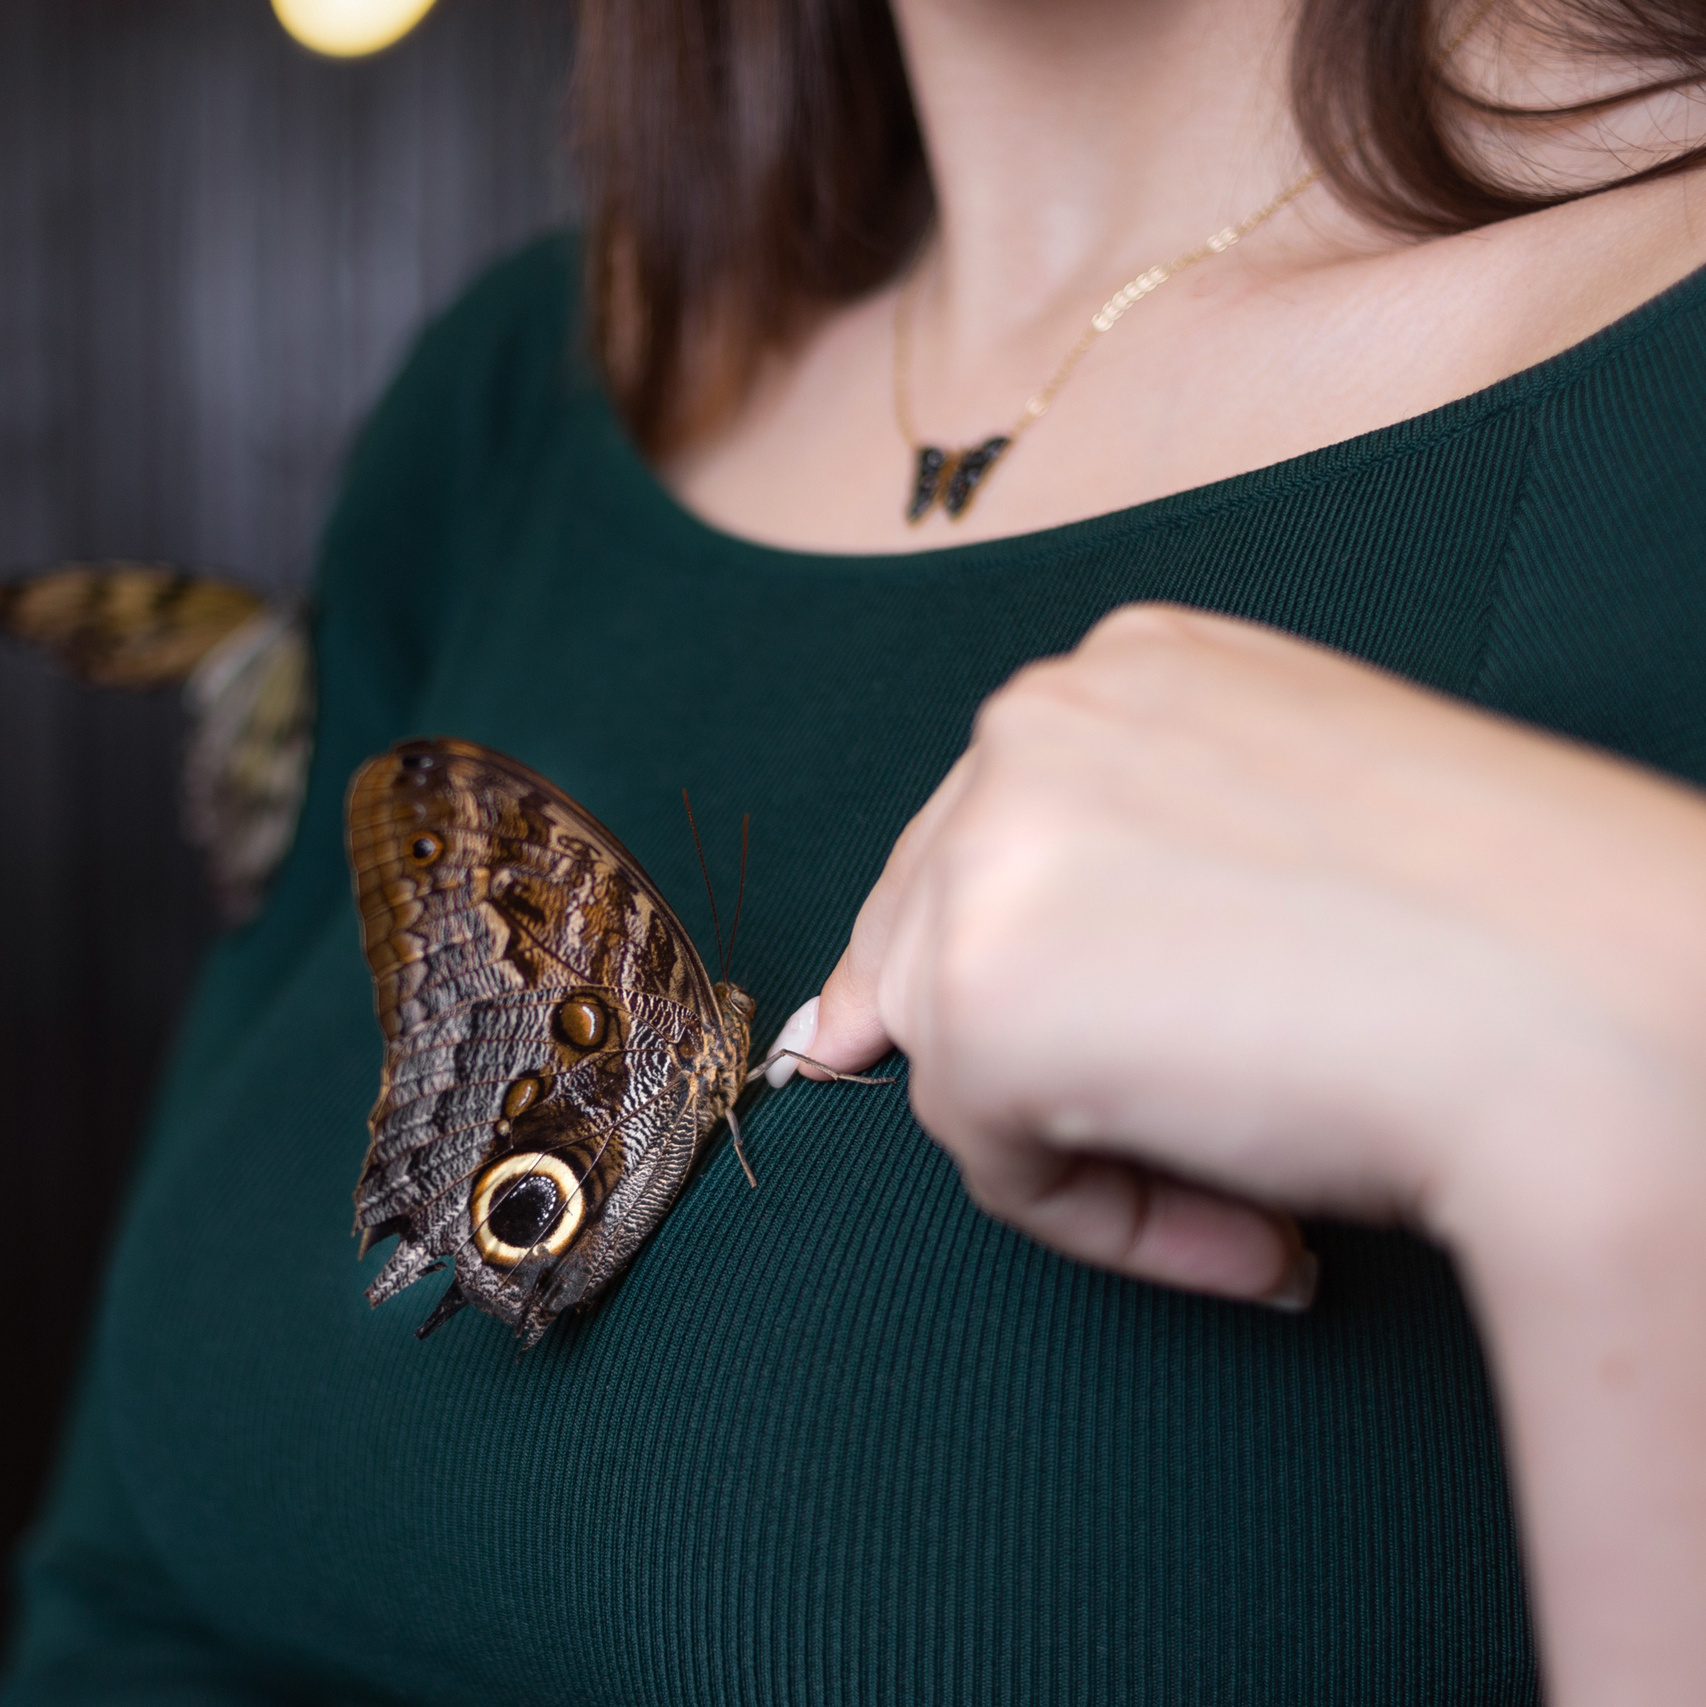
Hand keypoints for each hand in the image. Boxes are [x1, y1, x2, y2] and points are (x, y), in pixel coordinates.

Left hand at [779, 604, 1705, 1301]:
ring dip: (1082, 1138)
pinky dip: (1100, 1219)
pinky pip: (985, 1151)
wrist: (1596, 1007)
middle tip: (1195, 1132)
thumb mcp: (1283, 833)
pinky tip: (1254, 1226)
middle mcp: (1035, 727)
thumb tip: (980, 976)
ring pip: (953, 1040)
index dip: (1033, 959)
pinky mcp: (981, 995)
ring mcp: (992, 847)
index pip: (996, 833)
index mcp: (1127, 671)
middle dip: (1041, 1049)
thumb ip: (1139, 864)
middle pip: (942, 930)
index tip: (1110, 1040)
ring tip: (1252, 1195)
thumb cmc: (1493, 930)